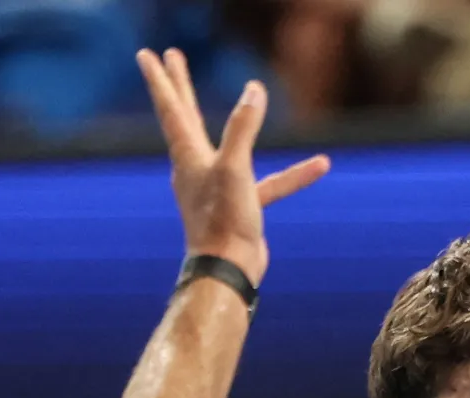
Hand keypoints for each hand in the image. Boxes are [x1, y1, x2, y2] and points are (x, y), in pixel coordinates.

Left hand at [136, 49, 330, 286]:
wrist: (229, 271)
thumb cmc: (223, 222)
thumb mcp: (234, 168)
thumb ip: (243, 128)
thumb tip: (255, 89)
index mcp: (188, 156)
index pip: (172, 107)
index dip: (162, 79)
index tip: (150, 54)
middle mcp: (196, 167)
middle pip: (186, 116)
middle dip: (180, 86)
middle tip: (171, 57)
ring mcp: (217, 186)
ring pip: (228, 143)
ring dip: (242, 120)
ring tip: (256, 96)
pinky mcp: (240, 206)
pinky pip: (269, 183)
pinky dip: (292, 175)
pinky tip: (320, 166)